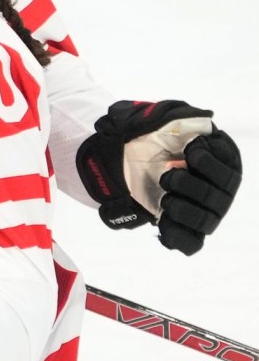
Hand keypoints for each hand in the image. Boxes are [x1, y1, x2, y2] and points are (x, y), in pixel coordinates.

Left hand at [76, 100, 241, 254]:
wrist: (132, 160)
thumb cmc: (158, 138)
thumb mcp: (168, 121)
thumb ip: (183, 118)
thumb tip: (205, 121)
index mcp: (225, 161)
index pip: (227, 168)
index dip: (206, 161)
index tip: (187, 150)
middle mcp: (223, 189)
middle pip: (217, 198)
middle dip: (187, 185)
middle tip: (166, 174)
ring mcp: (208, 211)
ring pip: (206, 222)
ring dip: (181, 209)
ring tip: (164, 198)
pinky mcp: (189, 229)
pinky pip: (192, 243)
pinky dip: (177, 236)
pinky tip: (162, 223)